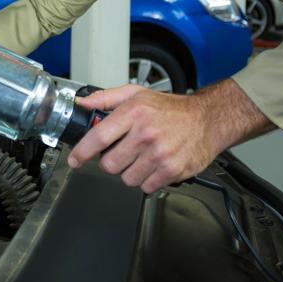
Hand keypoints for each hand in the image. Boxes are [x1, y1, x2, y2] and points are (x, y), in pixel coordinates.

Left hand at [66, 79, 272, 193]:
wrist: (208, 120)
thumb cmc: (172, 108)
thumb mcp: (136, 94)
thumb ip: (106, 98)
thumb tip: (82, 104)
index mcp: (134, 113)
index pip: (98, 137)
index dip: (82, 152)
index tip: (75, 160)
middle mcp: (146, 134)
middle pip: (109, 164)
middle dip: (111, 161)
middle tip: (123, 152)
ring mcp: (160, 154)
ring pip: (127, 178)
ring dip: (130, 172)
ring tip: (142, 157)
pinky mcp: (172, 171)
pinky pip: (146, 187)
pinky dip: (147, 180)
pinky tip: (155, 165)